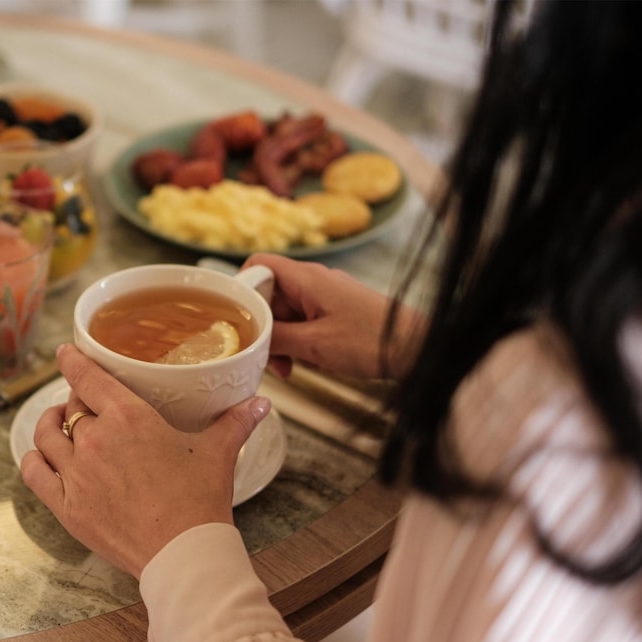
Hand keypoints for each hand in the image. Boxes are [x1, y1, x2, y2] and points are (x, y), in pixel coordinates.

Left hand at [20, 343, 271, 578]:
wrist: (184, 555)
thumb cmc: (200, 502)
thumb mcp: (218, 454)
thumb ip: (235, 423)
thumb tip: (260, 404)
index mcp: (129, 418)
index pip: (88, 377)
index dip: (72, 361)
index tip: (66, 352)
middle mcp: (95, 440)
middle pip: (72, 407)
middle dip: (76, 401)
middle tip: (85, 404)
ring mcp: (76, 475)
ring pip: (46, 435)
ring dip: (50, 424)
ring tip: (58, 422)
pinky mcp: (67, 507)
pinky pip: (34, 473)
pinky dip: (33, 459)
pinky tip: (41, 456)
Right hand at [242, 253, 425, 380]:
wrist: (418, 348)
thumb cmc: (373, 341)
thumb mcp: (314, 345)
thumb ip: (276, 338)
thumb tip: (249, 337)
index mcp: (307, 279)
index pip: (258, 265)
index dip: (240, 288)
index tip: (231, 317)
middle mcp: (314, 281)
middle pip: (269, 293)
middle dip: (261, 325)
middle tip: (262, 355)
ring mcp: (325, 296)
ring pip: (285, 312)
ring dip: (278, 339)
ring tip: (285, 367)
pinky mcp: (335, 312)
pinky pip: (302, 321)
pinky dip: (296, 341)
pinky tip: (301, 364)